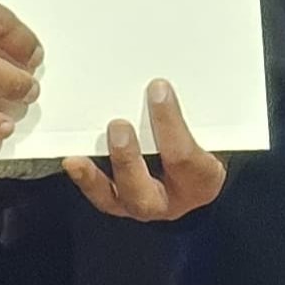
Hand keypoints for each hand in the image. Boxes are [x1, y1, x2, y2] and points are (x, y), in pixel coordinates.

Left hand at [62, 81, 225, 222]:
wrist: (199, 175)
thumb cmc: (207, 146)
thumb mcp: (212, 132)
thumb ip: (198, 113)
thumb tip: (170, 80)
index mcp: (201, 181)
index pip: (184, 157)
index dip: (170, 123)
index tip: (158, 88)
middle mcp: (170, 200)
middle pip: (145, 193)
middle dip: (127, 160)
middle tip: (118, 126)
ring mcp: (141, 204)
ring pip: (115, 200)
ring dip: (94, 177)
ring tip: (78, 157)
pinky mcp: (119, 201)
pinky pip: (99, 195)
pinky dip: (84, 178)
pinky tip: (72, 161)